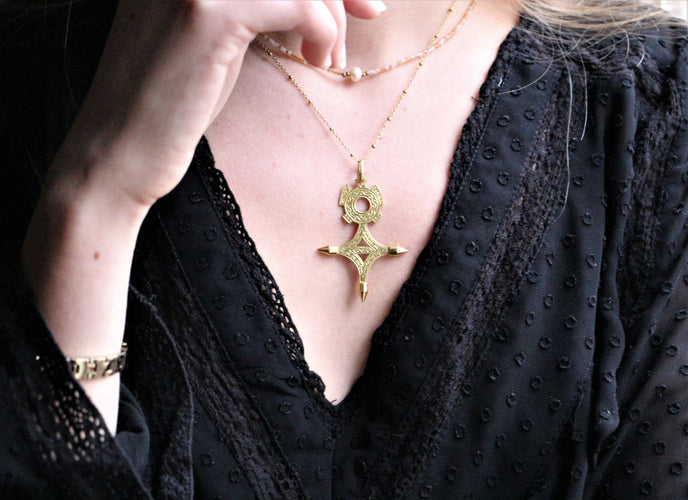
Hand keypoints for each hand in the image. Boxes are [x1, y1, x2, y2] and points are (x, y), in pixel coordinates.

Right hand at [49, 0, 384, 210]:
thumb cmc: (175, 100)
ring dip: (333, 12)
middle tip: (367, 15)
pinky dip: (323, 31)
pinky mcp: (206, 11)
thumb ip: (260, 3)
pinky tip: (317, 61)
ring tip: (329, 57)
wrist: (121, 152)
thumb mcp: (221, 35)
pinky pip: (298, 3)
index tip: (363, 1)